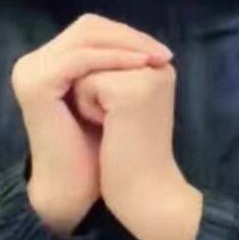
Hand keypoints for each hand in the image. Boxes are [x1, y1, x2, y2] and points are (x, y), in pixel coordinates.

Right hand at [11, 15, 172, 235]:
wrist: (76, 184)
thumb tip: (144, 40)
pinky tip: (140, 65)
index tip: (163, 50)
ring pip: (85, 39)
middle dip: (128, 37)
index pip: (89, 31)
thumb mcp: (108, 96)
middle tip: (164, 52)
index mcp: (46, 63)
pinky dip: (113, 59)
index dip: (126, 35)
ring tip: (156, 58)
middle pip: (87, 28)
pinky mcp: (36, 84)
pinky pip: (81, 59)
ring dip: (125, 45)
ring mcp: (30, 72)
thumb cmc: (97, 146)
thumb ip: (113, 66)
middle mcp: (32, 63)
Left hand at [72, 62, 203, 239]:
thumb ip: (110, 72)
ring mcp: (146, 74)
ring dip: (88, 97)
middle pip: (96, 51)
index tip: (115, 116)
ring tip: (114, 125)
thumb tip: (80, 51)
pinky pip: (85, 83)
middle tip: (114, 122)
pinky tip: (110, 130)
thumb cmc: (127, 155)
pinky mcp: (130, 89)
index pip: (107, 46)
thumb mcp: (120, 103)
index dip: (95, 82)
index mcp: (158, 66)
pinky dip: (87, 108)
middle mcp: (158, 64)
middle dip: (91, 87)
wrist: (142, 193)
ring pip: (88, 65)